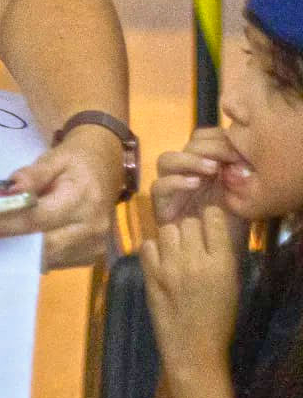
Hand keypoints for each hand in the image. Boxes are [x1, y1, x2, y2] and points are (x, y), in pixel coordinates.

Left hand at [0, 124, 122, 267]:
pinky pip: (54, 261)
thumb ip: (30, 176)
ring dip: (17, 251)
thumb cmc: (75, 161)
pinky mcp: (89, 257)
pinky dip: (33, 255)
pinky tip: (15, 243)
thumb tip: (5, 192)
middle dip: (8, 242)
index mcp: (83, 199)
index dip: (6, 224)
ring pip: (46, 258)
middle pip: (42, 245)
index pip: (38, 218)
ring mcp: (93, 246)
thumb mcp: (53, 158)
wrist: (106, 167)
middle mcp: (91, 228)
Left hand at [140, 207, 240, 377]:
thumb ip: (220, 255)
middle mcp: (195, 260)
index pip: (213, 219)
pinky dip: (153, 250)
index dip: (210, 218)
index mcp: (222, 263)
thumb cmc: (217, 319)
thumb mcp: (230, 285)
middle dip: (190, 229)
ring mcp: (170, 267)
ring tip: (175, 253)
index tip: (208, 224)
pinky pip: (147, 246)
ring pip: (166, 230)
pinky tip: (160, 262)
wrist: (193, 348)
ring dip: (171, 238)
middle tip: (191, 244)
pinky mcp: (150, 275)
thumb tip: (207, 228)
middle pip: (187, 222)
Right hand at [153, 126, 249, 243]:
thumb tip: (235, 153)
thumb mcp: (240, 197)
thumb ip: (235, 175)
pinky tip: (195, 184)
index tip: (236, 151)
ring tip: (210, 170)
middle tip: (223, 161)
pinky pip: (158, 186)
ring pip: (165, 160)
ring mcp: (172, 188)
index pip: (202, 138)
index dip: (215, 139)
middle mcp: (187, 173)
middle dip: (204, 149)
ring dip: (187, 160)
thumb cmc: (231, 230)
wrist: (218, 258)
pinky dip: (175, 181)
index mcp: (206, 166)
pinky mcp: (161, 205)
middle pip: (184, 145)